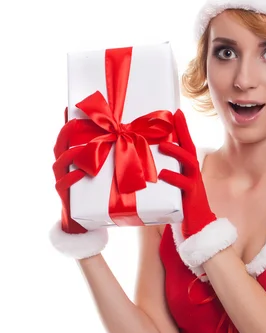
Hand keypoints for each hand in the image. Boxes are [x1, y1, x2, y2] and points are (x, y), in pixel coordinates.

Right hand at [49, 108, 107, 258]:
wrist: (86, 223)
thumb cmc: (102, 192)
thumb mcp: (110, 170)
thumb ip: (116, 153)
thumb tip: (138, 135)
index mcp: (75, 154)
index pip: (69, 132)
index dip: (72, 119)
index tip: (83, 108)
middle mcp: (65, 164)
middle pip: (60, 143)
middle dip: (68, 132)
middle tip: (78, 123)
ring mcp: (62, 178)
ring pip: (60, 162)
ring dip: (71, 154)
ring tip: (82, 148)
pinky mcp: (64, 196)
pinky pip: (63, 184)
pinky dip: (71, 178)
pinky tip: (79, 174)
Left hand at [158, 110, 215, 238]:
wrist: (200, 231)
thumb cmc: (184, 211)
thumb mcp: (173, 191)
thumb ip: (165, 178)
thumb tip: (143, 167)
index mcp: (189, 172)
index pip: (187, 145)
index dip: (182, 128)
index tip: (175, 111)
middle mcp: (194, 176)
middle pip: (190, 148)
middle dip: (182, 131)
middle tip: (172, 117)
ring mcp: (194, 186)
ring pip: (189, 162)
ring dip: (177, 151)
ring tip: (163, 145)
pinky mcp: (191, 199)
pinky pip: (184, 185)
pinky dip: (173, 177)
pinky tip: (162, 173)